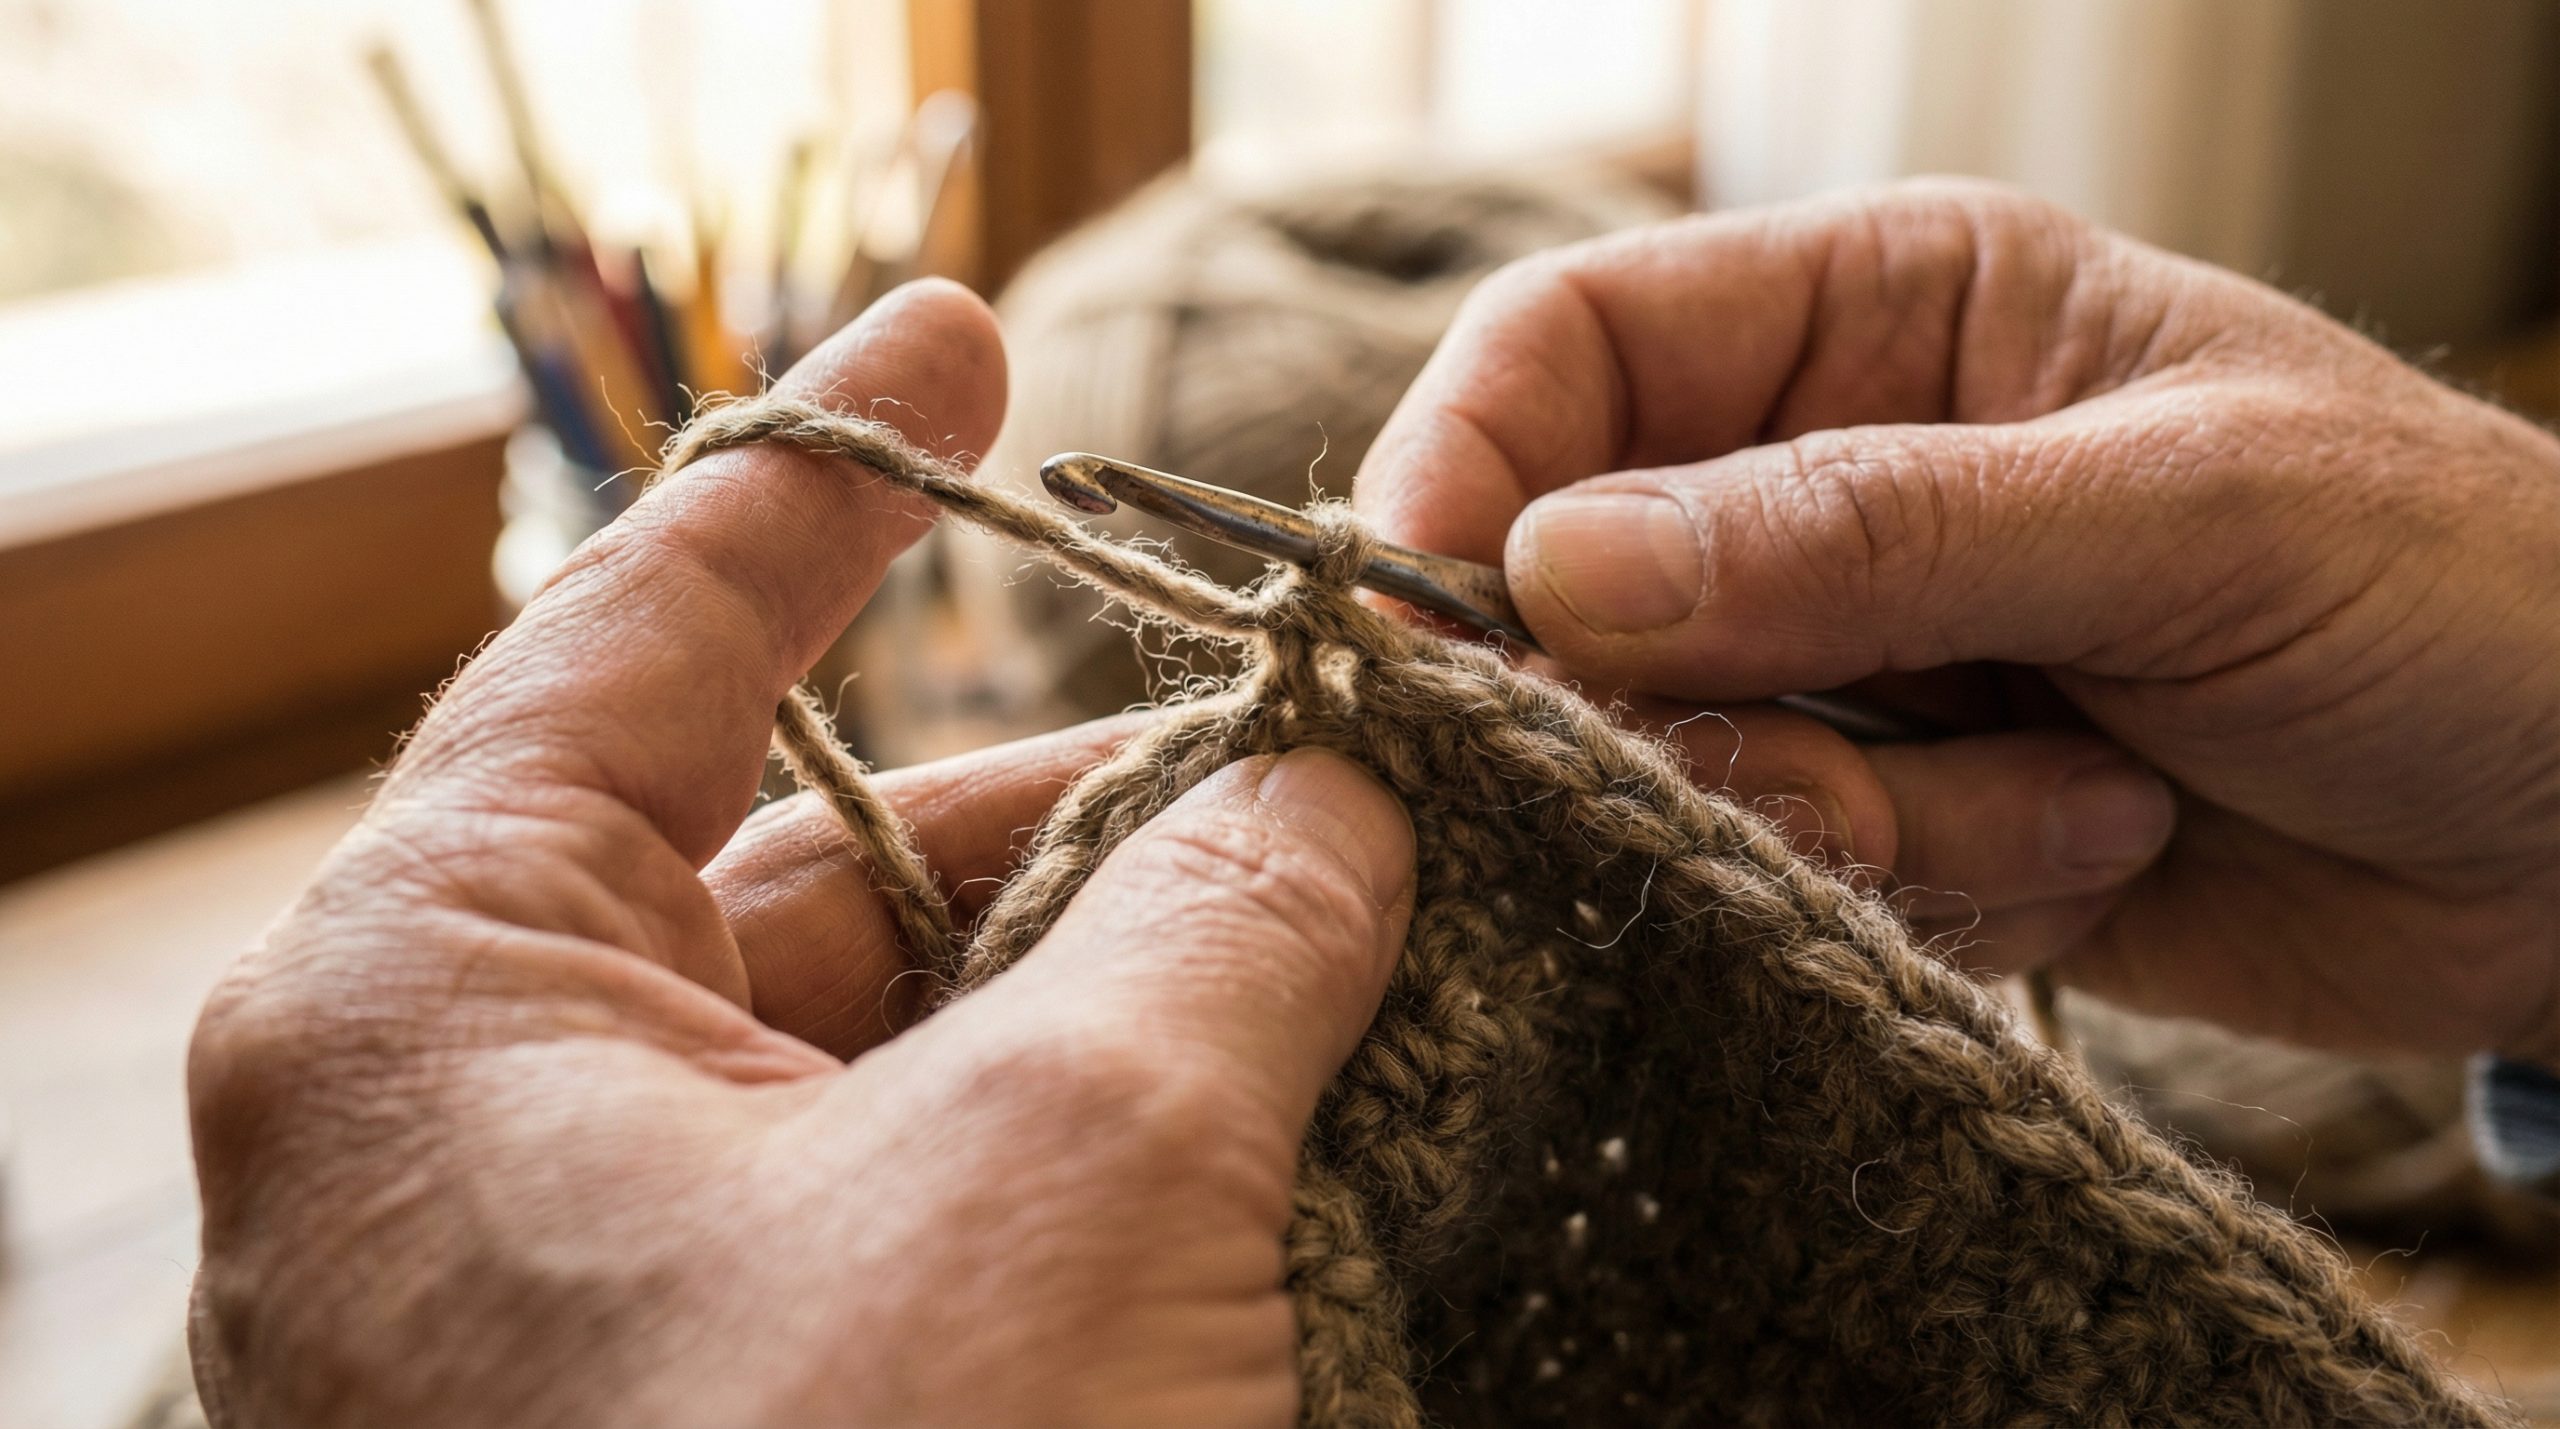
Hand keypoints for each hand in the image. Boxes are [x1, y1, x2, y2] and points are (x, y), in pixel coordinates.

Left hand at [186, 281, 1416, 1427]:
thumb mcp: (1085, 1161)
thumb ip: (1219, 909)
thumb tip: (1336, 780)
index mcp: (437, 1012)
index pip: (640, 638)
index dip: (827, 473)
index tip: (962, 336)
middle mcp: (488, 1143)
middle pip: (801, 854)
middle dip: (1065, 778)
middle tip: (1297, 719)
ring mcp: (608, 1307)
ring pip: (889, 1042)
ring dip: (1119, 968)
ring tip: (1344, 896)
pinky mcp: (744, 1424)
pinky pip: (925, 1201)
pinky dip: (1098, 1125)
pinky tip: (1281, 1069)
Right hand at [1356, 180, 2559, 1059]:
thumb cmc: (2459, 593)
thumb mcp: (2178, 520)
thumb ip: (1863, 536)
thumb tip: (1553, 567)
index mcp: (1888, 312)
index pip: (1578, 349)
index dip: (1467, 468)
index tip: (1426, 622)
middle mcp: (1833, 480)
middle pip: (1582, 579)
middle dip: (1674, 699)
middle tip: (1824, 772)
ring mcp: (1854, 660)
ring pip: (1677, 753)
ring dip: (1855, 812)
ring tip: (2081, 795)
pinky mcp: (1888, 819)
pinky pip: (1778, 869)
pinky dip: (1922, 888)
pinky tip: (2104, 841)